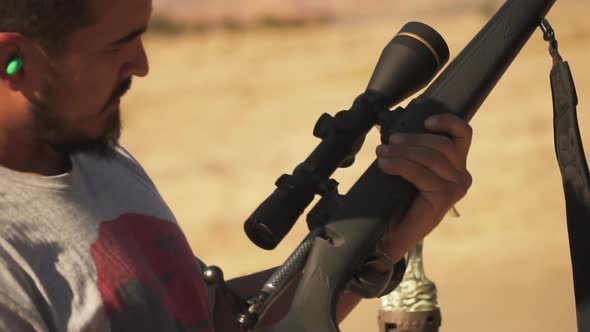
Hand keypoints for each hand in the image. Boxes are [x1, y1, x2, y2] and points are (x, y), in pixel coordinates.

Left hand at [375, 113, 472, 261]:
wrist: (395, 235)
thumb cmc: (401, 200)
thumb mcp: (412, 171)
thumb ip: (414, 152)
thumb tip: (397, 132)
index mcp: (457, 166)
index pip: (463, 134)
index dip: (447, 121)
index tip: (425, 121)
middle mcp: (462, 176)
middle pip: (441, 144)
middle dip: (411, 140)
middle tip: (386, 143)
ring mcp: (456, 188)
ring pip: (430, 157)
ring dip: (401, 152)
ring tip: (381, 153)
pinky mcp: (444, 198)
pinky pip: (420, 173)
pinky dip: (399, 165)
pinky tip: (385, 165)